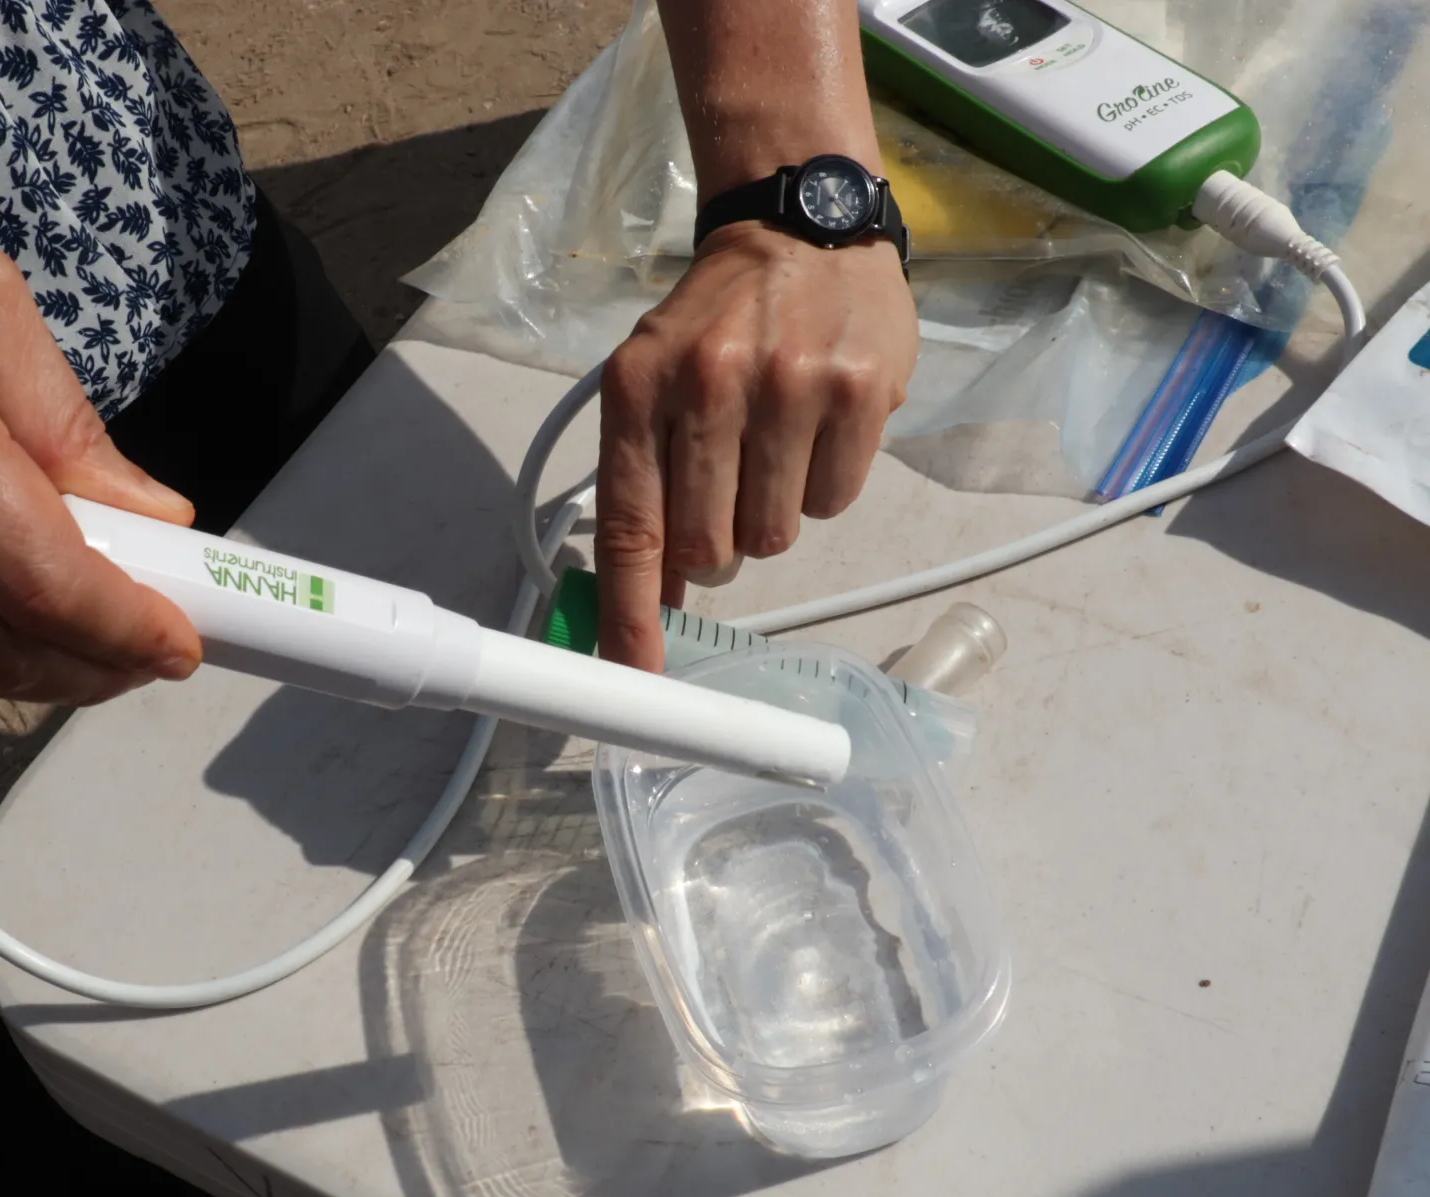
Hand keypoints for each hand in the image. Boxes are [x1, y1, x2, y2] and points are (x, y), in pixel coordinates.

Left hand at [594, 224, 917, 670]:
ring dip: (769, 514)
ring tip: (773, 446)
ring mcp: (789, 388)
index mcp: (640, 387)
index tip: (634, 673)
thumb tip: (649, 598)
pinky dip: (823, 485)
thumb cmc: (718, 318)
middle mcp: (709, 386)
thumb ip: (642, 483)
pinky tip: (817, 431)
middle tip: (724, 495)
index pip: (632, 527)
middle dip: (711, 549)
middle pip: (705, 548)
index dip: (632, 612)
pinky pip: (833, 502)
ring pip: (772, 535)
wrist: (803, 228)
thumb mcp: (651, 380)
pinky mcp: (859, 392)